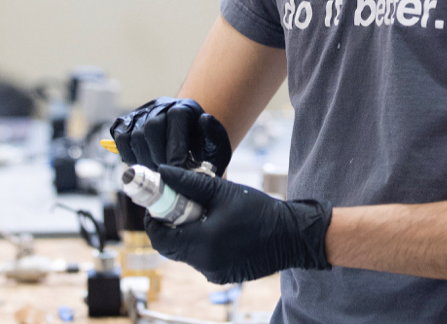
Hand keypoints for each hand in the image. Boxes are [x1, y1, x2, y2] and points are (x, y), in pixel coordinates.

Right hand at [110, 97, 231, 175]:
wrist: (189, 144)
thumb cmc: (203, 148)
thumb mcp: (216, 145)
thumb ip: (214, 136)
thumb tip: (204, 119)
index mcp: (185, 107)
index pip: (175, 121)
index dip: (175, 151)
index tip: (178, 172)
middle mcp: (161, 105)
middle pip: (151, 129)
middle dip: (157, 158)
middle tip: (164, 177)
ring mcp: (142, 113)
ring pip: (134, 135)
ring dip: (143, 160)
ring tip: (154, 174)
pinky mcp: (127, 123)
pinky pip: (121, 139)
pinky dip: (128, 156)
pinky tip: (142, 166)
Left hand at [144, 165, 331, 283]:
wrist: (293, 236)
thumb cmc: (260, 211)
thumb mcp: (223, 192)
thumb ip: (189, 183)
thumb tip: (163, 172)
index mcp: (202, 243)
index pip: (160, 238)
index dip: (154, 220)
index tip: (158, 205)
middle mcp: (205, 263)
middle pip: (171, 248)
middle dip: (169, 227)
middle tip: (178, 207)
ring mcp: (214, 273)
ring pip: (186, 254)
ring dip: (186, 235)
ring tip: (202, 215)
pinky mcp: (223, 275)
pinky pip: (201, 260)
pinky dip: (201, 245)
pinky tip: (216, 228)